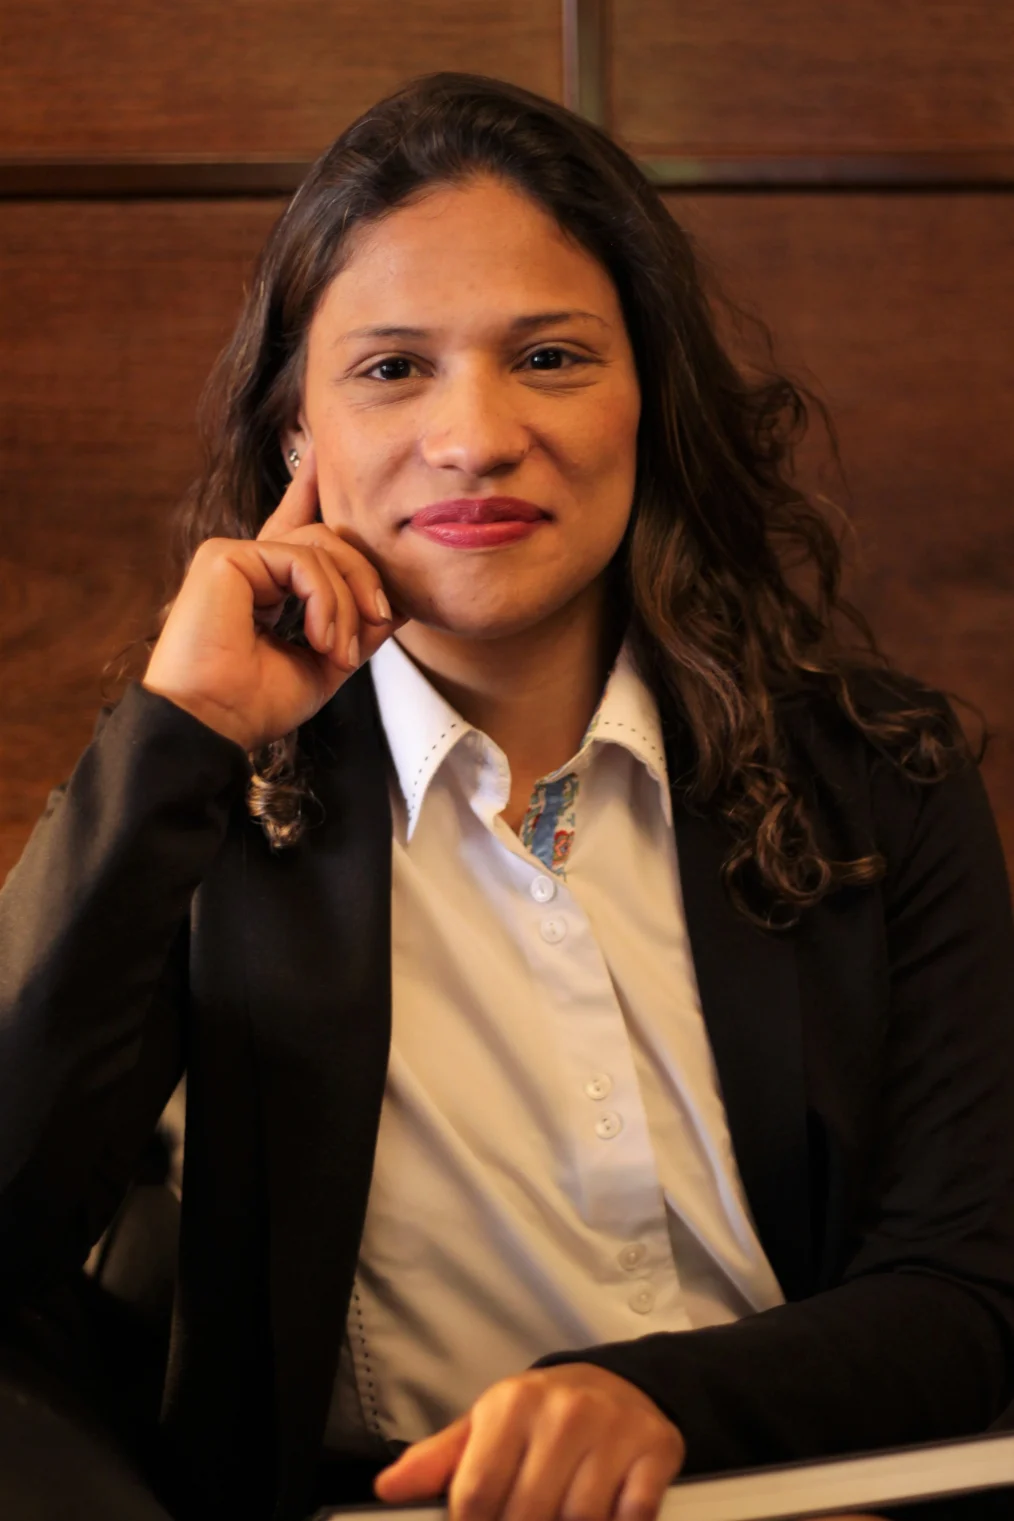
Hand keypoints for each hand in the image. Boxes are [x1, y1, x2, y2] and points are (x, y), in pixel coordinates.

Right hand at [143, 442, 405, 749]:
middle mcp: (249, 564)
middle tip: (379, 622)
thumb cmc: (256, 705)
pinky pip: (301, 560)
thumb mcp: (326, 662)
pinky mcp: (225, 557)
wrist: (214, 725)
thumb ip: (357, 627)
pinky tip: (319, 638)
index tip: (322, 450)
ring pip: (321, 546)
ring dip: (346, 602)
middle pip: (329, 539)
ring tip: (340, 650)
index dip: (310, 487)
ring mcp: (234, 556)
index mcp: (266, 586)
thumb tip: (399, 603)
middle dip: (363, 578)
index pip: (297, 528)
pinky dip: (325, 601)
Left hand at [372, 1363, 684, 1520]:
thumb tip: (388, 1489)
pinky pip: (633, 1517)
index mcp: (512, 1406)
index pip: (478, 1496)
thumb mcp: (485, 1426)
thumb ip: (438, 1462)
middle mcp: (563, 1412)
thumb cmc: (539, 1415)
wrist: (617, 1382)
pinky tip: (603, 1517)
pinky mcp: (654, 1448)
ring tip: (558, 1519)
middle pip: (528, 1516)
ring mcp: (612, 1430)